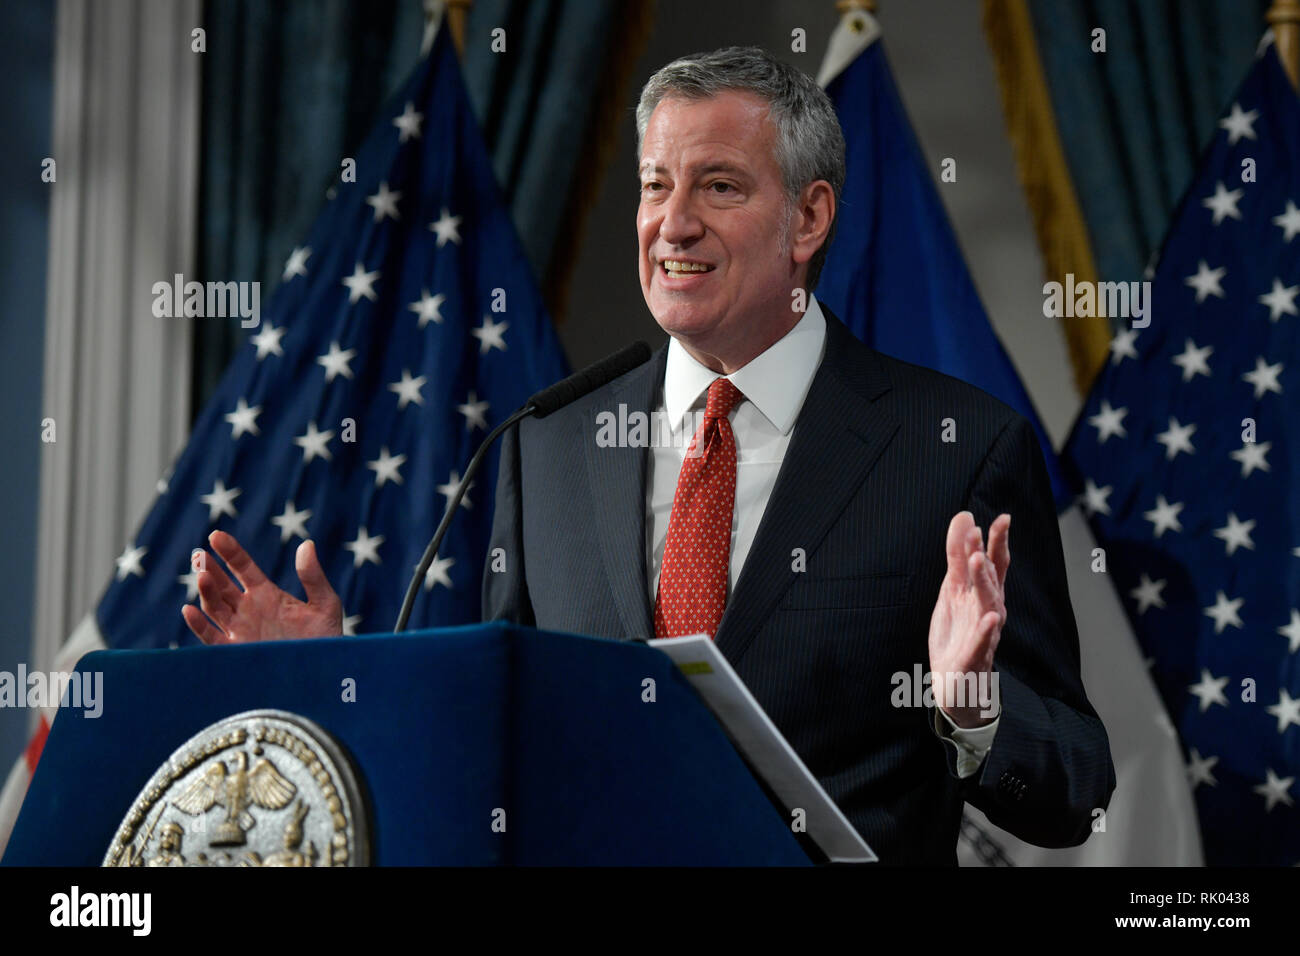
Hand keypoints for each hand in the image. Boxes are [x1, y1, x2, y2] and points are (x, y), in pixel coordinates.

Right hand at [181, 530, 343, 643]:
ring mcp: (240, 631)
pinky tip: (190, 610)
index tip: (215, 535)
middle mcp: (249, 610)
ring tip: (202, 576)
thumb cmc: (326, 639)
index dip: (229, 552)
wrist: (323, 674)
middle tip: (200, 556)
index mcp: (267, 594)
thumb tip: (307, 544)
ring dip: (206, 592)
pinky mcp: (236, 653)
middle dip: (209, 569)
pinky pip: (212, 638)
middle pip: (222, 585)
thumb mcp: (325, 605)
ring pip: (215, 607)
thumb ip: (314, 577)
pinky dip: (199, 625)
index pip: (243, 567)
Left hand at [928, 511, 1009, 728]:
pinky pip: (983, 643)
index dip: (996, 541)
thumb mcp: (952, 589)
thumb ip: (957, 556)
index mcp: (983, 594)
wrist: (955, 682)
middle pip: (992, 580)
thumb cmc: (958, 632)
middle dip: (988, 555)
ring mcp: (984, 634)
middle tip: (982, 532)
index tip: (1000, 518)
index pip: (993, 563)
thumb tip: (965, 516)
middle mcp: (989, 611)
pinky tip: (992, 618)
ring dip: (983, 583)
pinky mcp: (973, 656)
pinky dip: (987, 631)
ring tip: (977, 560)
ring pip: (988, 606)